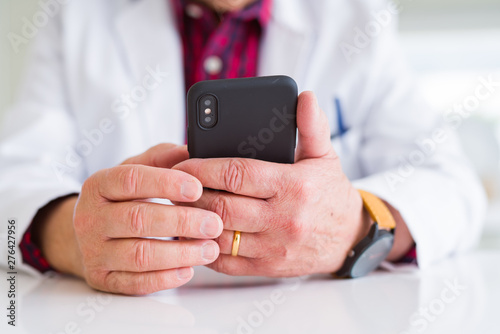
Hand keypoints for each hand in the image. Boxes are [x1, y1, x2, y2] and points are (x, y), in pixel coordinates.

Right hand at [37, 144, 222, 294]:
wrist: (89, 235)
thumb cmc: (122, 199)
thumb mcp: (137, 171)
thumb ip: (162, 158)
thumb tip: (191, 149)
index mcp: (98, 185)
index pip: (131, 179)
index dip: (166, 183)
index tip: (197, 188)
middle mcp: (90, 218)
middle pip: (139, 219)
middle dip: (182, 222)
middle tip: (214, 223)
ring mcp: (93, 251)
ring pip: (140, 254)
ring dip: (181, 253)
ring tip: (210, 248)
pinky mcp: (102, 278)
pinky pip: (136, 283)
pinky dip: (166, 278)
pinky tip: (188, 269)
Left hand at [172, 92, 370, 276]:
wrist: (348, 237)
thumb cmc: (330, 193)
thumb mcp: (325, 156)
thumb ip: (312, 127)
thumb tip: (306, 97)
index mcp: (293, 186)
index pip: (237, 174)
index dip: (203, 168)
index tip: (183, 164)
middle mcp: (283, 219)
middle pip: (222, 206)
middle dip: (192, 195)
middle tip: (177, 186)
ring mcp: (274, 247)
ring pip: (219, 235)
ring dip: (194, 220)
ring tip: (182, 206)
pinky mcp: (268, 267)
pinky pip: (226, 261)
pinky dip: (206, 246)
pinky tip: (198, 232)